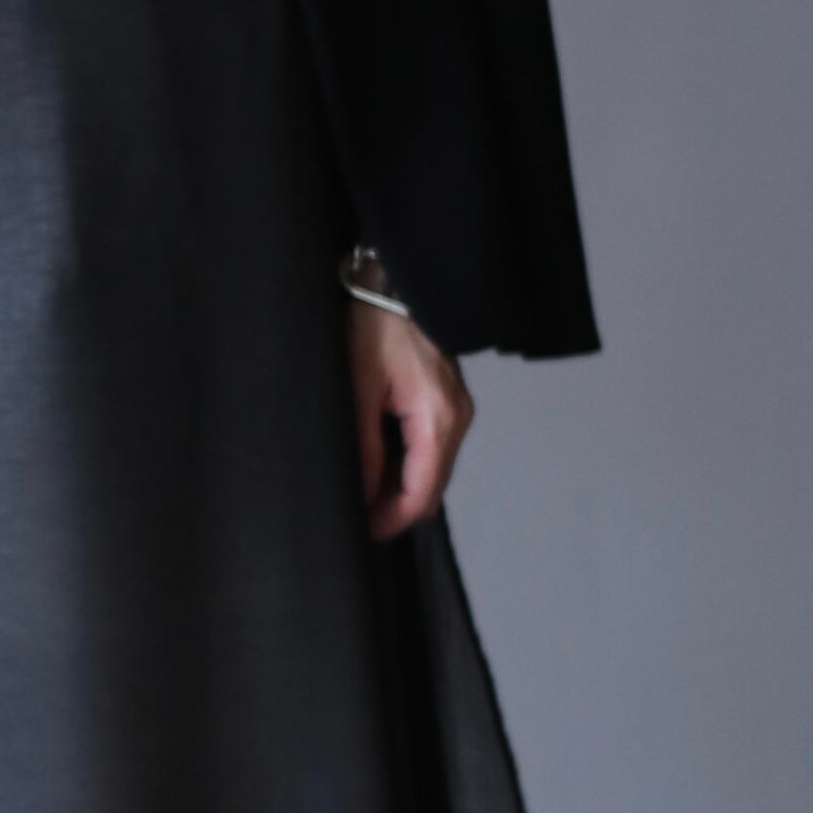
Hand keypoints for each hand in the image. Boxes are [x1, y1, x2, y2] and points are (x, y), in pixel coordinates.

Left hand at [350, 299, 472, 538]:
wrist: (395, 280)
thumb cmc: (373, 326)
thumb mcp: (358, 389)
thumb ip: (363, 448)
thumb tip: (361, 495)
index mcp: (437, 419)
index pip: (421, 494)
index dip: (391, 521)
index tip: (359, 532)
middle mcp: (457, 418)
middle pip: (432, 488)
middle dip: (395, 509)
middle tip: (355, 519)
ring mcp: (457, 408)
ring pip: (432, 470)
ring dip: (400, 488)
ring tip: (360, 496)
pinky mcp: (448, 399)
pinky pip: (432, 447)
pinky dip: (407, 465)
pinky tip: (377, 467)